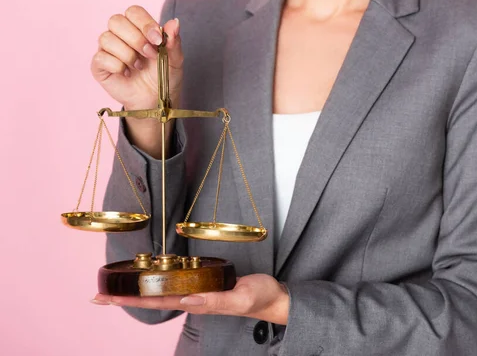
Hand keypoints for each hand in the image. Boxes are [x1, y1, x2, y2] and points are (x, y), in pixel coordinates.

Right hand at [91, 5, 183, 156]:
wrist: (156, 101)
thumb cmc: (163, 76)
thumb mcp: (174, 59)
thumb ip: (173, 41)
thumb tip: (174, 22)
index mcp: (137, 28)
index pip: (133, 12)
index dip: (144, 23)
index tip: (158, 40)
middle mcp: (119, 35)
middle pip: (116, 21)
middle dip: (136, 38)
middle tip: (150, 54)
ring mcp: (107, 49)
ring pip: (106, 38)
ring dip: (127, 54)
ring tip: (139, 67)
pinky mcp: (99, 66)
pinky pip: (100, 58)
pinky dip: (117, 66)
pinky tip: (127, 74)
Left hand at [92, 274, 289, 325]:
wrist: (273, 298)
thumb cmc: (259, 297)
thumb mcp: (242, 297)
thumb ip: (216, 300)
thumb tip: (187, 299)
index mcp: (197, 303)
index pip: (156, 303)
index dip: (129, 300)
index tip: (105, 299)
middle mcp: (192, 300)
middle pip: (150, 300)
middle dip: (123, 298)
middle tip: (97, 296)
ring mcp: (197, 295)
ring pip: (159, 294)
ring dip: (136, 292)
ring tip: (115, 289)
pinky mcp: (204, 287)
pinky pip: (174, 286)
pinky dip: (156, 284)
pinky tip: (150, 281)